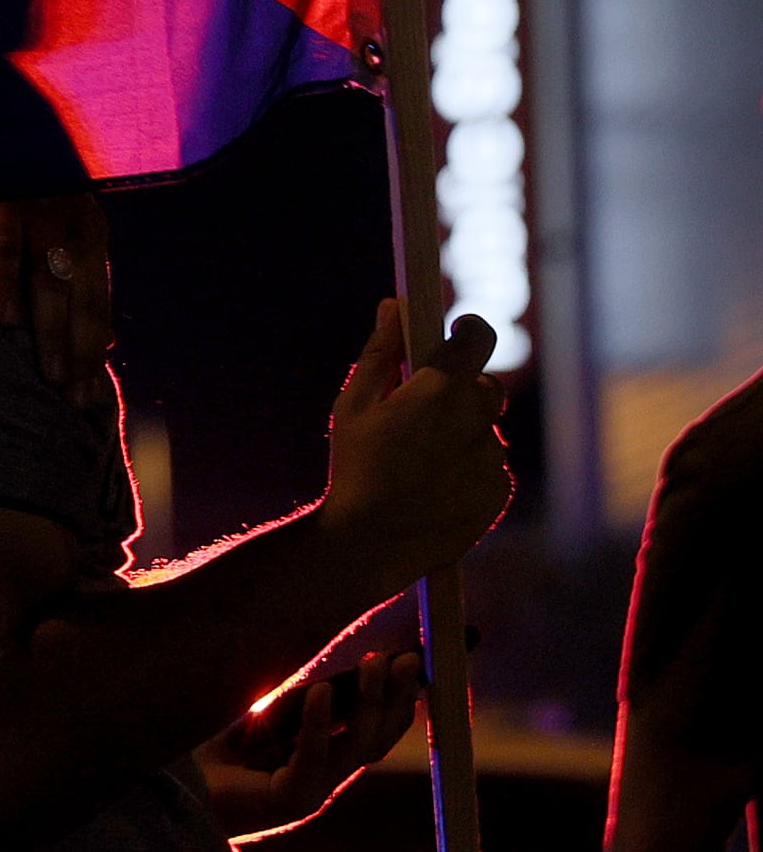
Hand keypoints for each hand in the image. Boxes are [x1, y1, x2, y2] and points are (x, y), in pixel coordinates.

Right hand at [0, 193, 113, 404]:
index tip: (93, 397)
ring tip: (52, 378)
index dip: (96, 349)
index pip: (98, 302)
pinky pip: (6, 251)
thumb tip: (108, 336)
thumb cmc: (19, 177)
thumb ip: (74, 271)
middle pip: (82, 300)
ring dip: (53, 334)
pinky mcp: (3, 202)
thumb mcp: (58, 219)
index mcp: (91, 232)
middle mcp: (75, 225)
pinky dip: (6, 285)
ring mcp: (40, 213)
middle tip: (75, 401)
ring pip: (51, 285)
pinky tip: (7, 321)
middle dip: (82, 353)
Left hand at [199, 650, 420, 838]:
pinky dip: (318, 723)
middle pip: (377, 739)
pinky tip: (322, 689)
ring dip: (371, 704)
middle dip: (396, 698)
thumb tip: (328, 656)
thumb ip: (294, 697)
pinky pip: (312, 758)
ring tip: (375, 663)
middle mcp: (323, 777)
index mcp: (322, 757)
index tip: (411, 658)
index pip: (373, 729)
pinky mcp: (287, 799)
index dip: (397, 698)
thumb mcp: (261, 712)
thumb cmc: (210, 748)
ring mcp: (310, 791)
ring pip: (357, 748)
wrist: (173, 786)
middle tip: (410, 658)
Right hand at [317, 301, 511, 597]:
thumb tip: (394, 305)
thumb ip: (380, 352)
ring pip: (486, 430)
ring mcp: (490, 460)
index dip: (469, 331)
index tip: (457, 332)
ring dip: (462, 434)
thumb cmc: (353, 469)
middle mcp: (473, 422)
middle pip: (486, 386)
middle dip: (462, 389)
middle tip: (425, 408)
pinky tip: (433, 486)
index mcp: (437, 393)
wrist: (369, 545)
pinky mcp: (499, 492)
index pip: (478, 340)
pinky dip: (469, 468)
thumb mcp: (353, 406)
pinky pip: (491, 466)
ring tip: (419, 461)